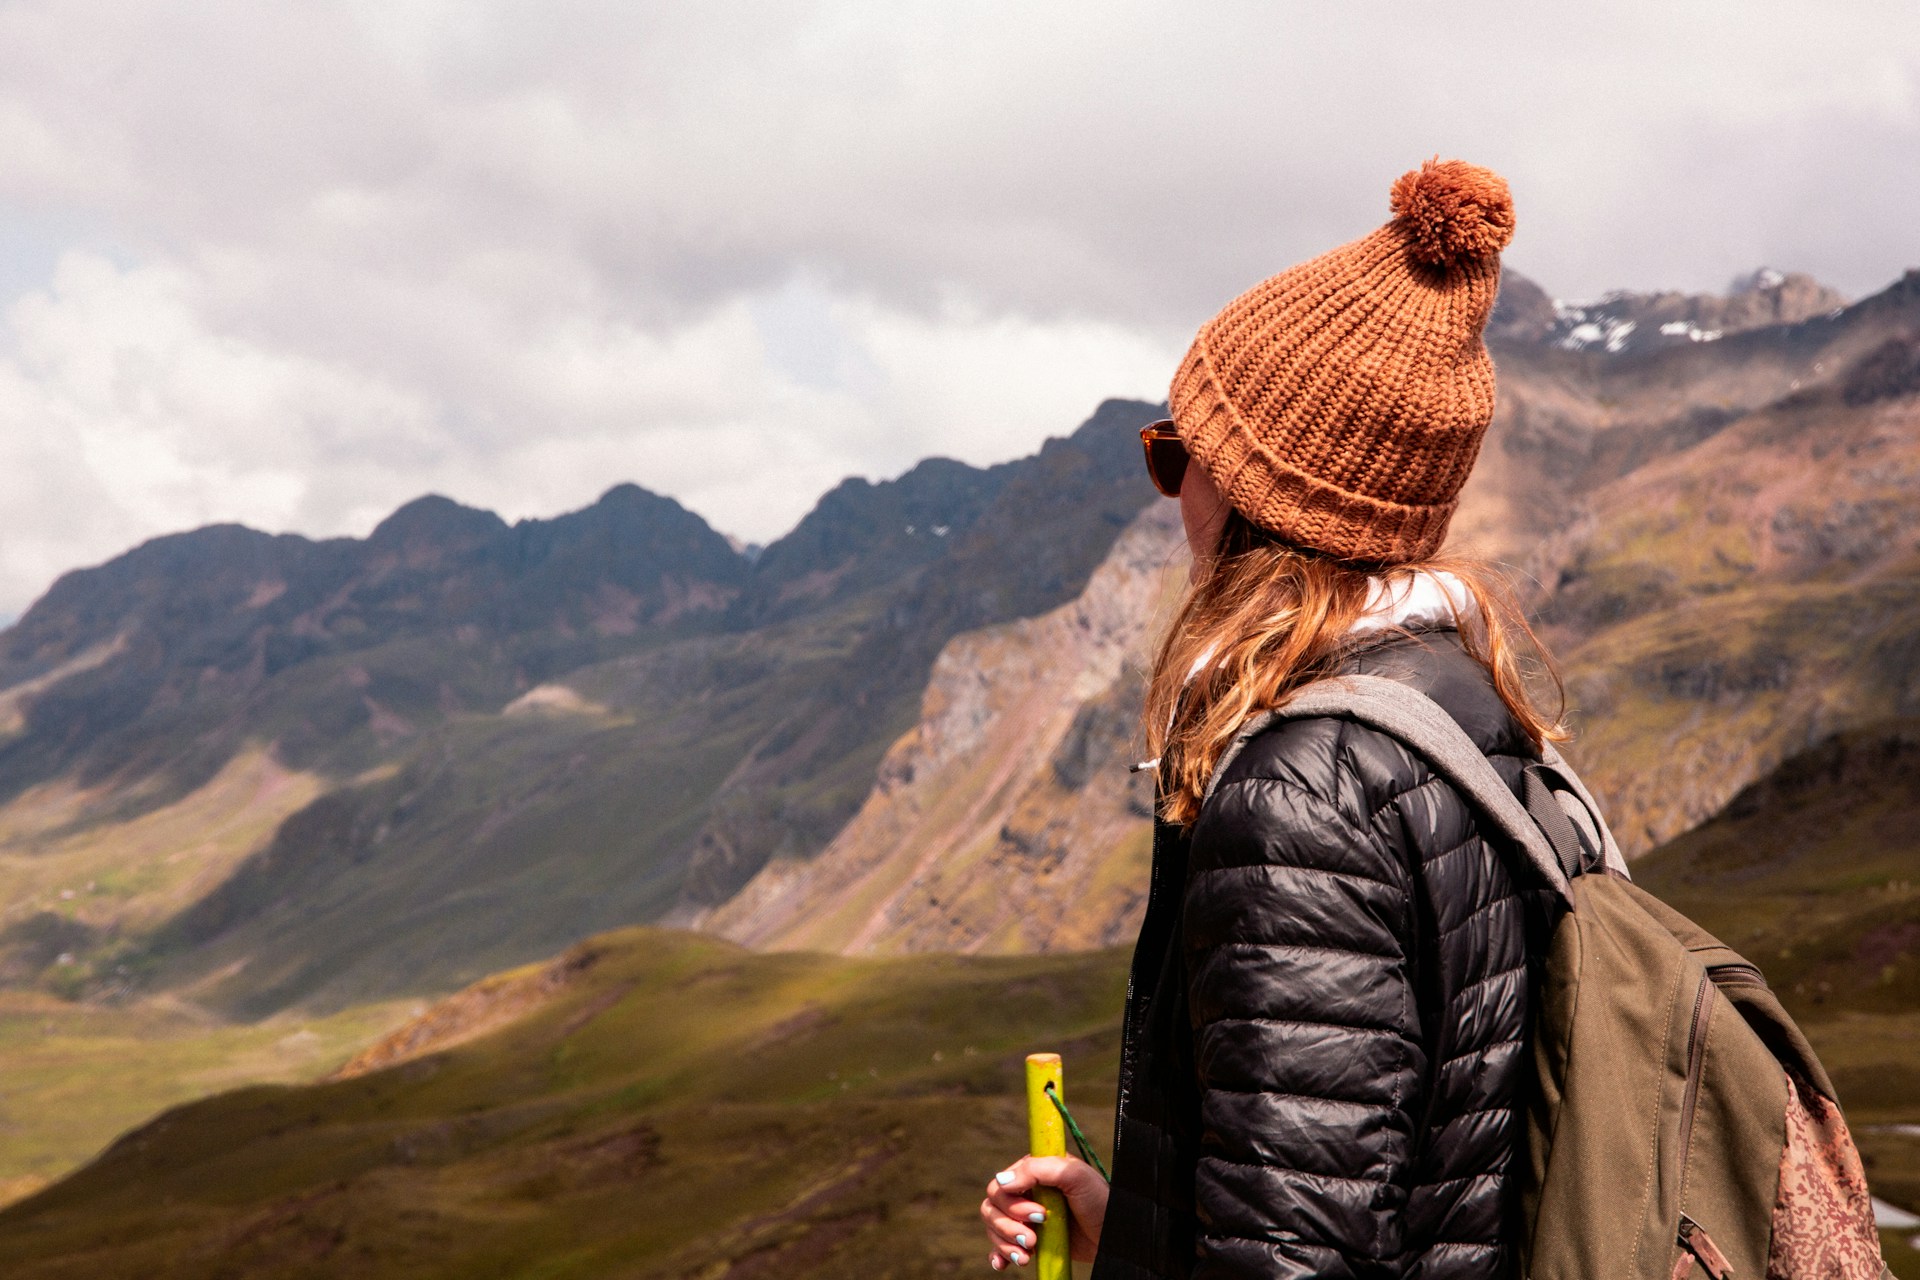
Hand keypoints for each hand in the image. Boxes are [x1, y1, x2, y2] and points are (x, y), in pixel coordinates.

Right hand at [979, 1154, 1106, 1268]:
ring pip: (994, 1228)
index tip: (1040, 1215)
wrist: (1114, 1236)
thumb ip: (1038, 1170)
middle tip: (1033, 1239)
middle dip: (1008, 1227)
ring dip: (1005, 1243)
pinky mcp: (1030, 1240)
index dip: (1013, 1203)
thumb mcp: (1075, 1176)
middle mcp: (1026, 1193)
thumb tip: (1002, 1181)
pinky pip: (1000, 1247)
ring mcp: (1026, 1218)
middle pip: (992, 1208)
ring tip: (1029, 1254)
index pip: (1001, 1185)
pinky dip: (999, 1255)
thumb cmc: (1099, 1201)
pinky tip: (1005, 1263)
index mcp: (1033, 1173)